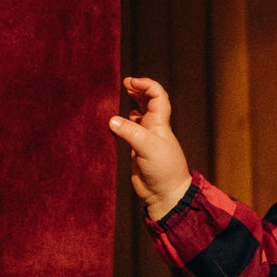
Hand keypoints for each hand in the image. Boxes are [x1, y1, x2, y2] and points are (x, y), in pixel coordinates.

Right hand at [110, 76, 192, 218]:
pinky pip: (129, 130)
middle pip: (149, 101)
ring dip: (131, 103)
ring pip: (139, 114)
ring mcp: (145, 138)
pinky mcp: (136, 149)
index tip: (130, 82)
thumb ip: (131, 133)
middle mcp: (153, 128)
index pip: (157, 95)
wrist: (165, 194)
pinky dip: (123, 123)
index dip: (146, 85)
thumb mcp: (148, 148)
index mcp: (160, 123)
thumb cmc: (164, 170)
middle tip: (125, 83)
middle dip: (138, 89)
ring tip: (119, 96)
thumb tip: (111, 119)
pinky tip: (116, 122)